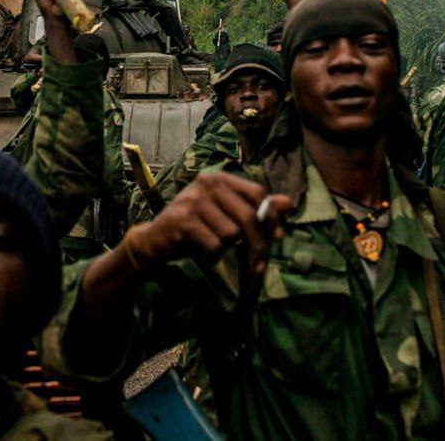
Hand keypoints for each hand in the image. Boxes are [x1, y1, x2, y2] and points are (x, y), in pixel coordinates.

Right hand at [125, 173, 292, 276]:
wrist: (155, 240)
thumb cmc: (195, 226)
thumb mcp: (225, 214)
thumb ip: (255, 207)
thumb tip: (289, 203)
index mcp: (219, 178)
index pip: (257, 193)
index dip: (271, 217)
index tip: (276, 237)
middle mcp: (206, 183)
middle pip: (248, 216)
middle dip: (257, 245)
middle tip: (258, 266)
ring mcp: (193, 200)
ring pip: (232, 233)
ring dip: (227, 248)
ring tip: (213, 246)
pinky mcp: (183, 221)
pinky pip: (215, 244)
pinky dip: (213, 255)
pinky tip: (203, 252)